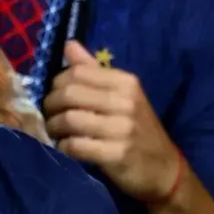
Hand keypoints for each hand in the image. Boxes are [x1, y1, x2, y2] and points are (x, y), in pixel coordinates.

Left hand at [41, 42, 183, 200]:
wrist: (163, 168)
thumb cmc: (138, 130)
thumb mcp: (122, 95)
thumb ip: (94, 70)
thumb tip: (69, 44)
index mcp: (126, 82)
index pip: (77, 72)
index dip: (57, 84)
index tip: (55, 97)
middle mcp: (125, 101)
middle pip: (69, 93)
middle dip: (50, 106)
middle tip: (50, 116)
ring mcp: (122, 128)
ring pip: (69, 119)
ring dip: (54, 127)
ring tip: (55, 133)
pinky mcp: (116, 154)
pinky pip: (76, 146)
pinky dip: (64, 147)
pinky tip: (65, 148)